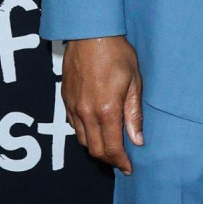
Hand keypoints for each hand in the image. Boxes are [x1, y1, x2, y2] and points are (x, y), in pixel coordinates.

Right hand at [62, 36, 143, 173]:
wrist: (90, 35)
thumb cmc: (117, 54)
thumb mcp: (135, 82)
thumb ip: (134, 114)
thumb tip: (137, 140)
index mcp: (106, 110)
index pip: (112, 148)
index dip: (120, 162)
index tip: (128, 169)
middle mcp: (86, 113)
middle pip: (94, 149)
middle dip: (109, 160)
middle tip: (121, 161)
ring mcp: (73, 107)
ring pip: (82, 140)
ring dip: (96, 148)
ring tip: (111, 148)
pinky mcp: (65, 100)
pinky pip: (74, 126)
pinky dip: (86, 134)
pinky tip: (97, 130)